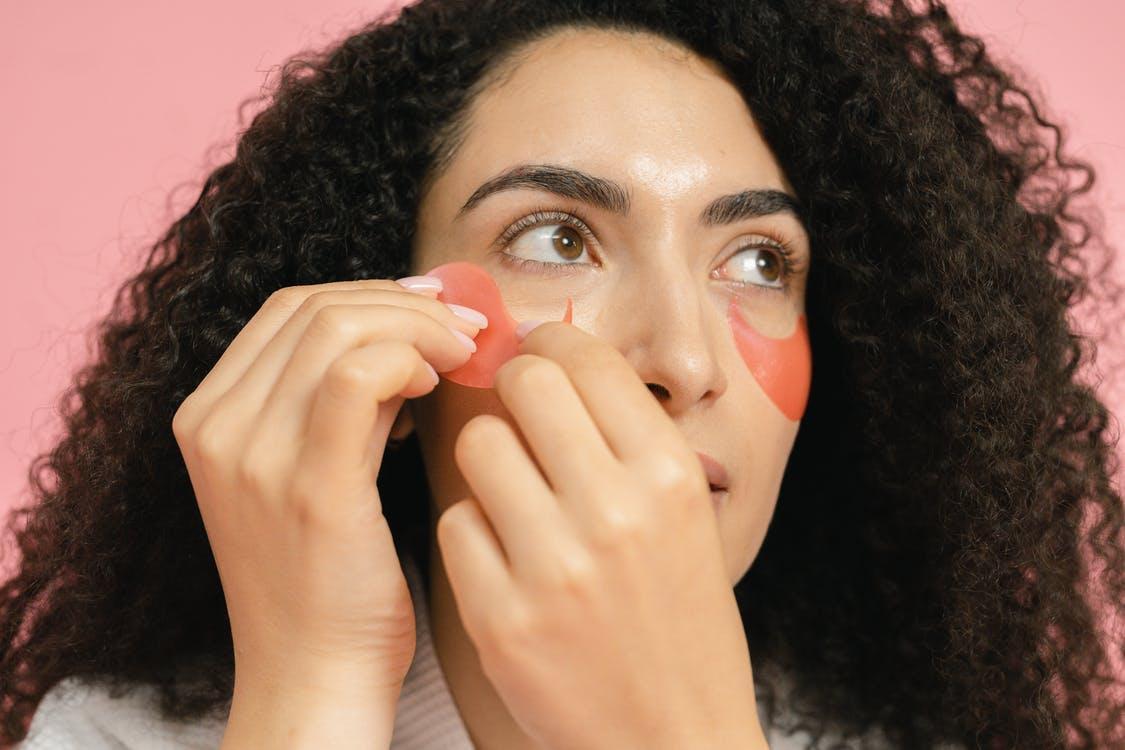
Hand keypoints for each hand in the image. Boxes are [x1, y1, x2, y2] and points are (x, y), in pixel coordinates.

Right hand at [170, 277, 484, 745]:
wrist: (314, 675)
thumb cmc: (330, 578)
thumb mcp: (311, 472)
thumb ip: (336, 403)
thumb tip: (406, 335)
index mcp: (207, 416)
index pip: (288, 308)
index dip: (370, 292)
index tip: (432, 306)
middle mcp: (216, 427)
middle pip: (312, 307)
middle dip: (403, 302)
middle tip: (464, 324)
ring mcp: (253, 456)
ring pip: (337, 328)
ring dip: (417, 326)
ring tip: (460, 355)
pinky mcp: (307, 488)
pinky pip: (357, 378)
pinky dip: (409, 359)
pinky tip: (437, 386)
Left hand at [436, 320, 766, 749]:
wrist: (676, 737)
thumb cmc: (681, 620)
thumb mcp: (686, 517)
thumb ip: (627, 439)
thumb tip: (555, 360)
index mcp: (670, 475)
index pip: (587, 357)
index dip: (551, 345)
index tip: (540, 356)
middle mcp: (615, 511)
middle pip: (525, 383)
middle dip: (513, 384)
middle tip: (517, 410)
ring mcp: (553, 567)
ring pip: (478, 445)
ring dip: (489, 458)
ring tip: (513, 492)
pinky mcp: (500, 619)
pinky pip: (456, 522)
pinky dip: (473, 530)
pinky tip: (504, 556)